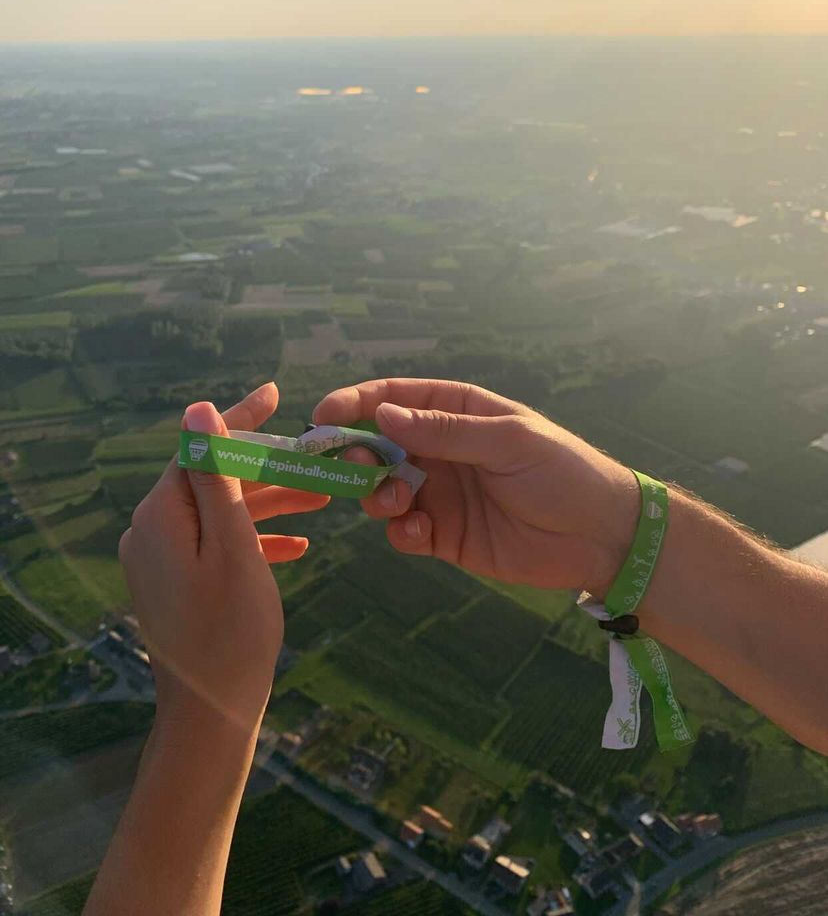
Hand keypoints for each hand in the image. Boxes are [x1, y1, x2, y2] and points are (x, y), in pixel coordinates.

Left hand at [119, 383, 328, 733]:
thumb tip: (198, 409)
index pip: (200, 447)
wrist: (211, 712)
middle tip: (317, 460)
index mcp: (161, 514)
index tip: (277, 393)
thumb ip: (217, 475)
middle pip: (214, 479)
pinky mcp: (177, 584)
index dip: (240, 418)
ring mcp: (163, 559)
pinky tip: (299, 544)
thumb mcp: (233, 545)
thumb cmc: (231, 630)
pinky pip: (219, 546)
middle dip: (269, 468)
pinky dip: (256, 540)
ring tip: (324, 500)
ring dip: (271, 504)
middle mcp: (153, 530)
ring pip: (222, 513)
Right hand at [313, 378, 639, 594]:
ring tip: (399, 501)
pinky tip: (420, 532)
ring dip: (377, 495)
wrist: (600, 535)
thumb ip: (444, 431)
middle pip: (379, 446)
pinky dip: (401, 531)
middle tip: (356, 469)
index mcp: (458, 412)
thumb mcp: (507, 441)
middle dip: (358, 455)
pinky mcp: (445, 535)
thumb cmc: (562, 471)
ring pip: (384, 490)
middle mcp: (442, 449)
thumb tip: (382, 415)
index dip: (355, 403)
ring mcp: (441, 492)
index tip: (322, 415)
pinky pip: (404, 531)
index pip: (395, 398)